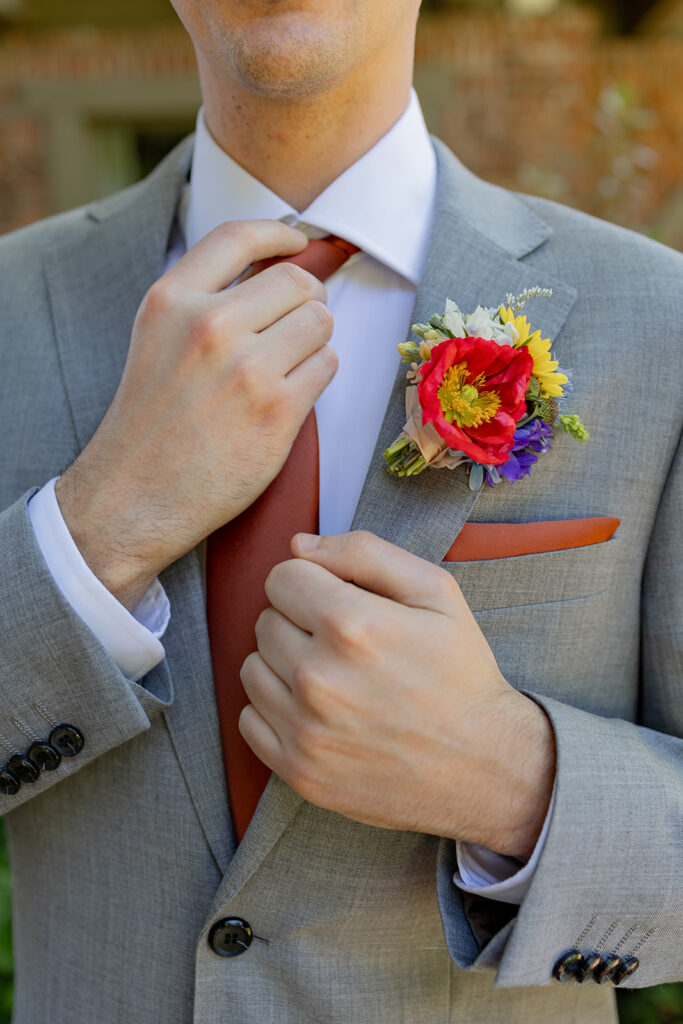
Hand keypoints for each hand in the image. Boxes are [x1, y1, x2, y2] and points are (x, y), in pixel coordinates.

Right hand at [56, 220, 337, 608]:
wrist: (133, 498)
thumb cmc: (150, 424)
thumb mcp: (156, 341)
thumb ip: (204, 302)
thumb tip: (276, 273)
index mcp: (171, 301)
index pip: (239, 237)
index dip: (280, 233)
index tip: (299, 241)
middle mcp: (208, 326)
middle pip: (297, 282)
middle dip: (306, 302)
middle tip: (294, 329)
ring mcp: (246, 368)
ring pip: (321, 322)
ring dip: (314, 341)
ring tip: (288, 367)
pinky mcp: (277, 410)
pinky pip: (327, 366)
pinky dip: (317, 377)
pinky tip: (290, 397)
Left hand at [240, 531, 555, 858]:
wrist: (484, 765)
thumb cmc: (459, 671)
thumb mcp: (435, 591)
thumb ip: (364, 552)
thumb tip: (298, 546)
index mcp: (352, 625)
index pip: (281, 577)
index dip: (312, 582)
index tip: (340, 601)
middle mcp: (319, 678)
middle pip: (265, 621)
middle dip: (299, 623)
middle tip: (346, 644)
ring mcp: (305, 730)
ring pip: (252, 668)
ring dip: (284, 665)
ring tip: (334, 676)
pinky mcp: (298, 771)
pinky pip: (250, 720)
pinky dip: (276, 711)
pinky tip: (320, 712)